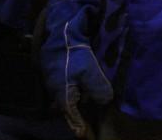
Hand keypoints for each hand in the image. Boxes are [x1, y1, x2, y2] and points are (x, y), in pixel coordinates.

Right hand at [39, 0, 112, 137]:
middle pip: (70, 112)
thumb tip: (105, 101)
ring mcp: (55, 84)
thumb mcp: (90, 71)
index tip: (89, 137)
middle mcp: (57, 94)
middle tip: (92, 127)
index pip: (74, 120)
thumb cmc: (75, 53)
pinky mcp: (57, 74)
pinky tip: (86, 92)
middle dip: (80, 119)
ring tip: (91, 111)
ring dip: (80, 106)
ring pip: (69, 101)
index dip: (82, 130)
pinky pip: (69, 90)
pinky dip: (78, 94)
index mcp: (64, 97)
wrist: (61, 32)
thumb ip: (98, 89)